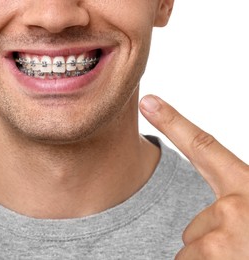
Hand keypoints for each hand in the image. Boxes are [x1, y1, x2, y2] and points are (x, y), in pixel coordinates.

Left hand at [140, 95, 248, 258]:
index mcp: (248, 186)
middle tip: (243, 249)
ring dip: (213, 258)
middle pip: (192, 225)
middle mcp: (237, 204)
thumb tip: (217, 212)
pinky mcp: (213, 252)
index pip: (204, 146)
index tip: (149, 102)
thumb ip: (235, 203)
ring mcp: (225, 230)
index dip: (173, 121)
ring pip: (191, 246)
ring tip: (241, 257)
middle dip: (211, 241)